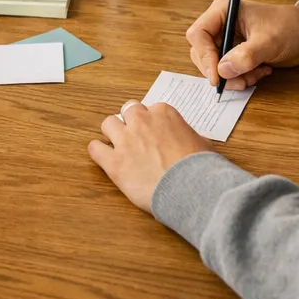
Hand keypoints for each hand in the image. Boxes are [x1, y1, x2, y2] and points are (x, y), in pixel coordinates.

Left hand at [89, 101, 211, 210]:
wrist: (191, 189)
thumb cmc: (200, 168)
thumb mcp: (203, 144)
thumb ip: (191, 136)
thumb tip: (192, 140)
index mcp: (164, 113)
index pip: (150, 109)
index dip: (151, 123)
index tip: (153, 134)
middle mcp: (142, 121)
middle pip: (127, 111)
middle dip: (131, 122)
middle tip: (136, 137)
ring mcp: (125, 140)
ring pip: (108, 123)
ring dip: (112, 133)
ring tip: (118, 146)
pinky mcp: (114, 162)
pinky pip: (95, 148)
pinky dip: (98, 151)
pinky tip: (104, 158)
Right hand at [185, 0, 298, 90]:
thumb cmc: (291, 27)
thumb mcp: (268, 42)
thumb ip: (245, 56)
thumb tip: (223, 70)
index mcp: (224, 10)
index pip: (198, 34)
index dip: (204, 56)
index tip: (217, 76)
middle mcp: (221, 23)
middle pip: (202, 52)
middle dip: (220, 71)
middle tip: (239, 82)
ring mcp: (227, 38)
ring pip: (215, 65)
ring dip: (233, 77)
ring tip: (256, 75)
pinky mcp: (235, 51)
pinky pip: (228, 70)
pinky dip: (241, 77)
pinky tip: (260, 71)